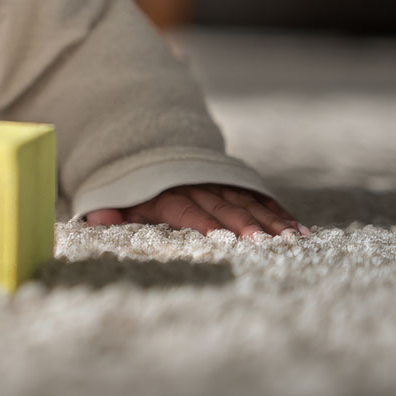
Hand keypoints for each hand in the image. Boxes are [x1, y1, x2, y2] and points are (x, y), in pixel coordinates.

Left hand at [84, 184, 310, 240]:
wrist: (154, 151)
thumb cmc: (137, 189)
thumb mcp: (120, 197)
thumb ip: (112, 211)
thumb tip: (96, 219)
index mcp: (169, 195)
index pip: (188, 211)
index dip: (206, 224)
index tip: (224, 239)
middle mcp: (198, 187)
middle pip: (224, 208)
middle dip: (246, 226)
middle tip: (267, 244)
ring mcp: (219, 184)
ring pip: (248, 203)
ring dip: (271, 222)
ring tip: (293, 240)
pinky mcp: (235, 185)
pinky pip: (259, 198)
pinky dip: (279, 212)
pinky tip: (299, 229)